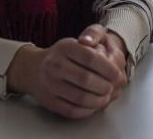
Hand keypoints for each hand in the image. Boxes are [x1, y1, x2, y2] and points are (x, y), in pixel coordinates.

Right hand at [6, 36, 127, 119]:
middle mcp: (55, 65)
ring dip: (98, 101)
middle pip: (86, 80)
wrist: (33, 68)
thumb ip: (96, 45)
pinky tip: (94, 106)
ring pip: (80, 98)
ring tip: (106, 98)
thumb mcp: (76, 42)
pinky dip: (87, 110)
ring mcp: (50, 84)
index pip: (91, 58)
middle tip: (113, 88)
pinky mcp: (48, 100)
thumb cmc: (62, 55)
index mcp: (65, 47)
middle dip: (105, 86)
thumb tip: (115, 62)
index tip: (119, 75)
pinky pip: (71, 110)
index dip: (109, 69)